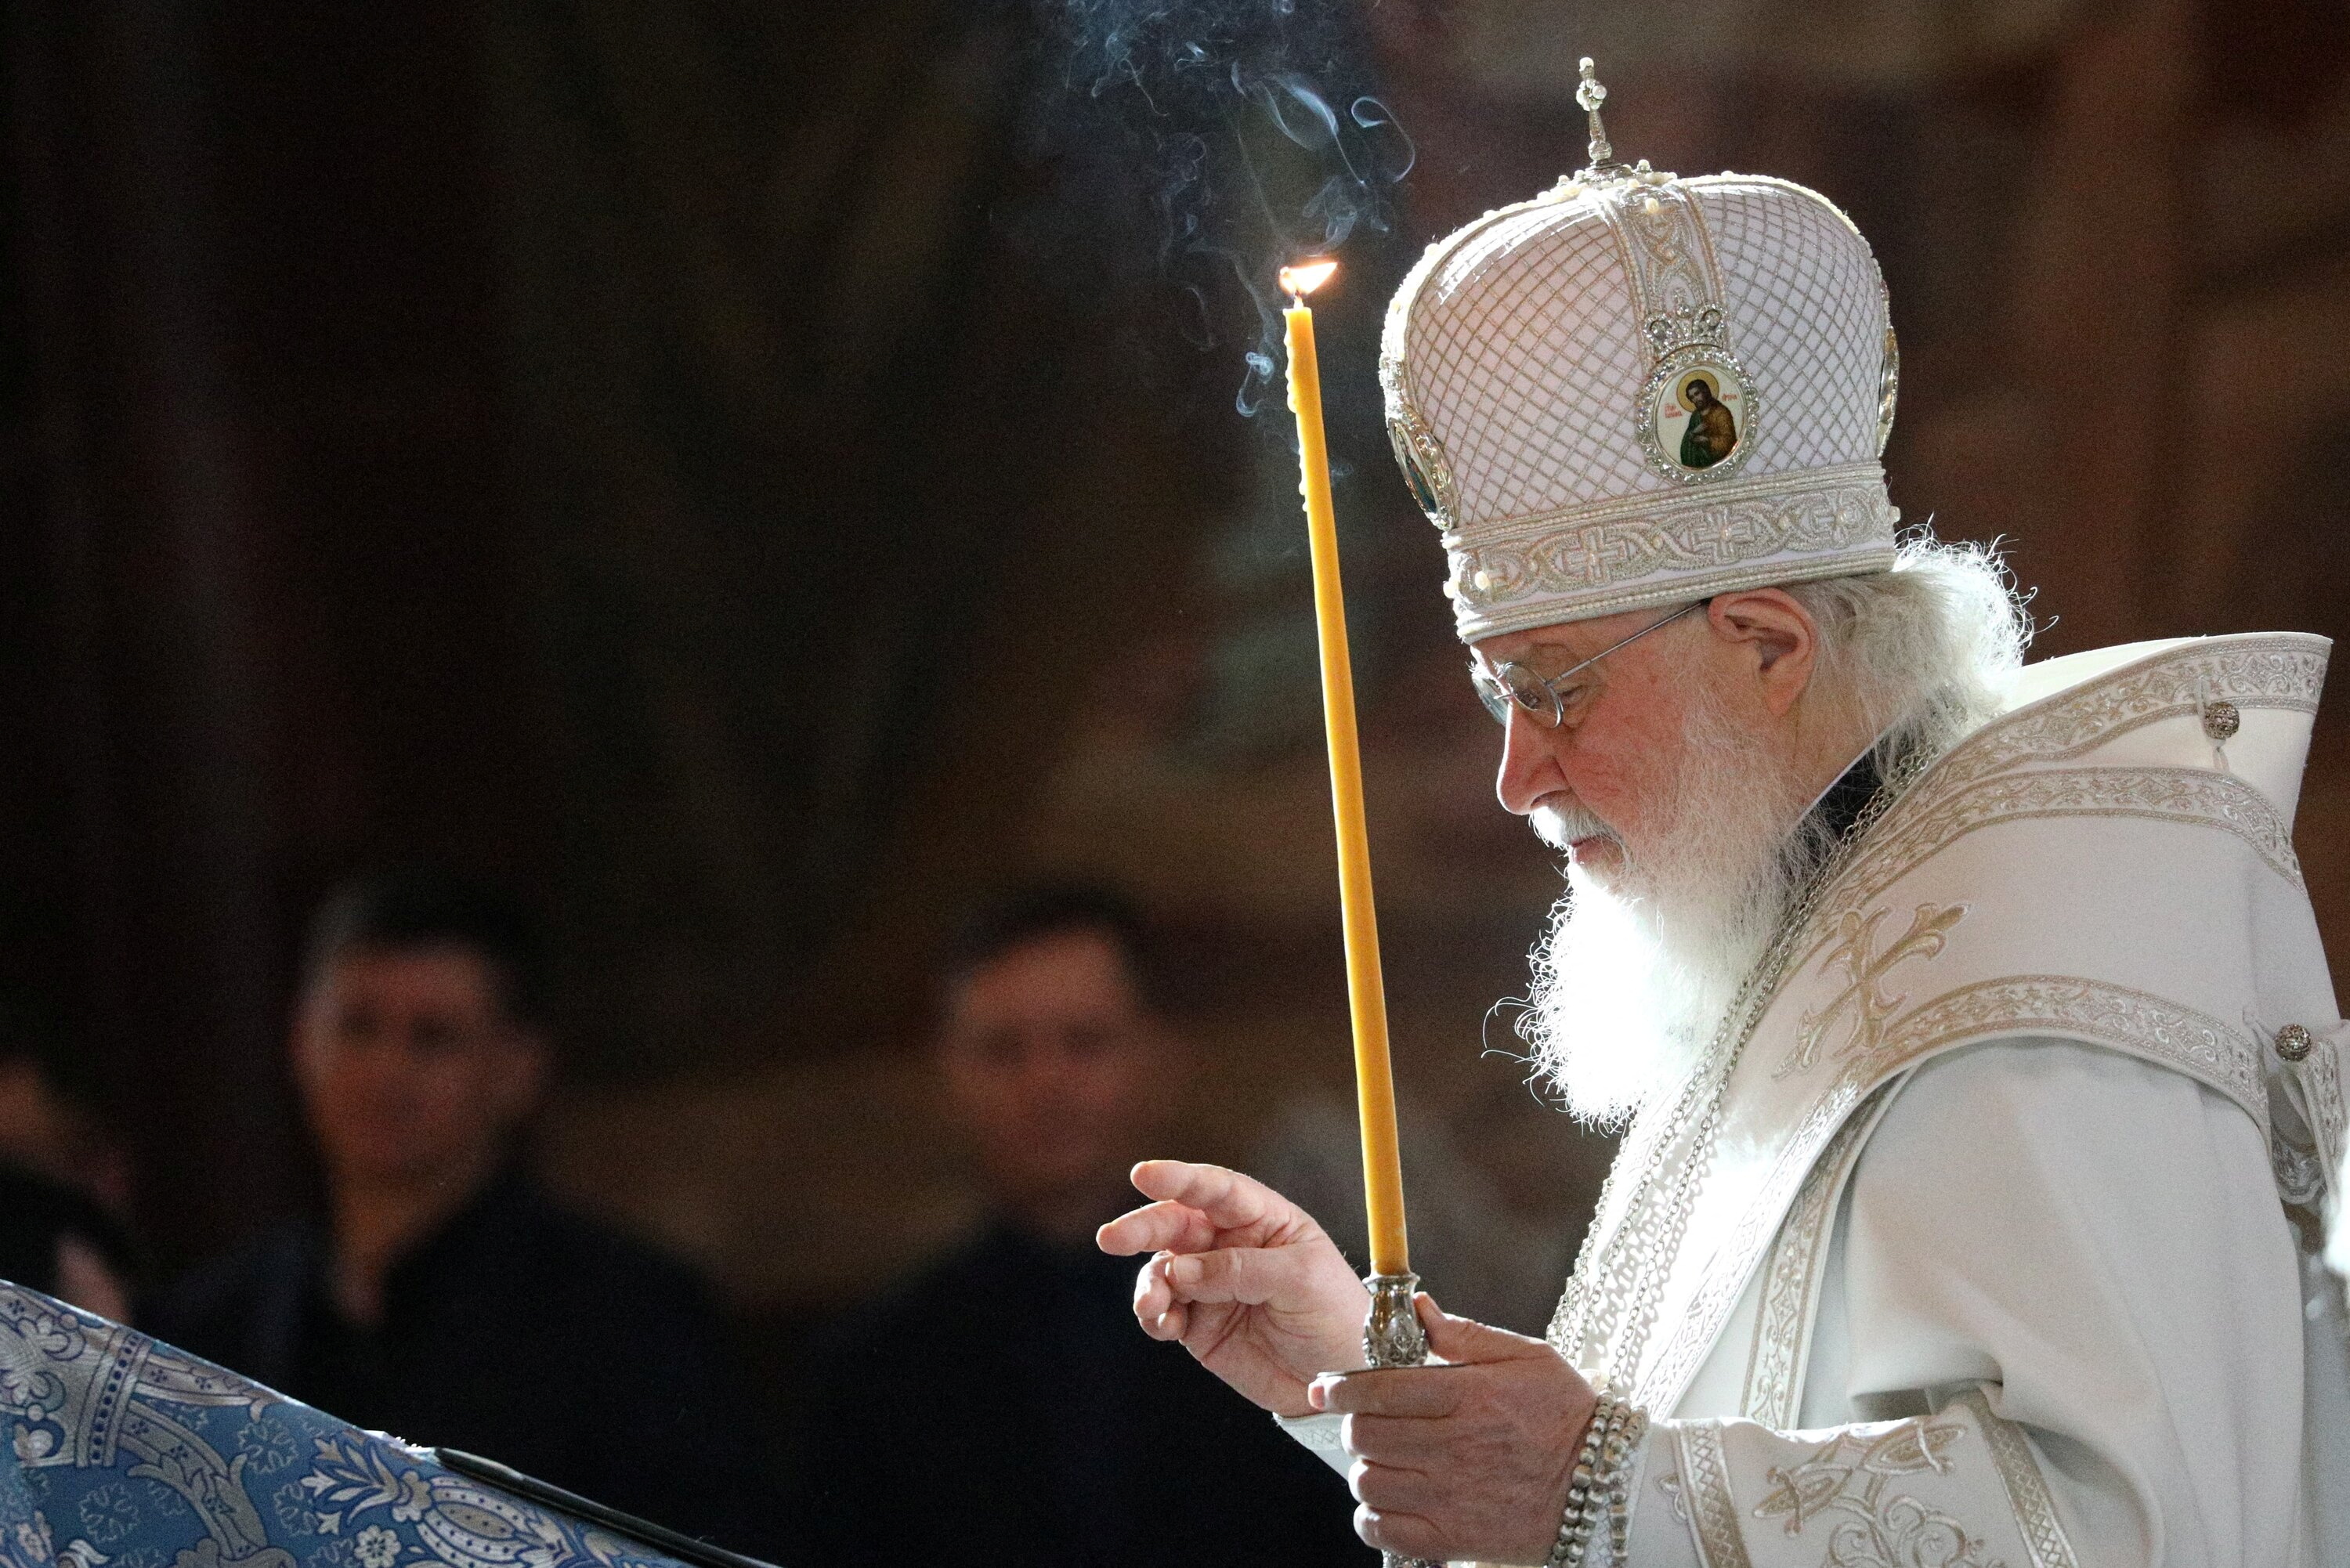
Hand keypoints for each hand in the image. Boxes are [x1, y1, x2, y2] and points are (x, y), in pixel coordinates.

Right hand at [1097, 1160, 1368, 1415]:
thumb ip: (1242, 1269)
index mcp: (1263, 1219)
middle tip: (1112, 1238)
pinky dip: (1154, 1315)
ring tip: (1154, 1306)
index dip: (1180, 1179)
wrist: (1340, 1380)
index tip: (1144, 1175)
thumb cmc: (1336, 1316)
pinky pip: (1162, 1312)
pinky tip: (1164, 1325)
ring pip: (1162, 1269)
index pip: (1217, 1190)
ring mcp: (1211, 1284)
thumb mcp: (1302, 1281)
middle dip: (1143, 1228)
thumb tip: (1181, 1269)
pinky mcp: (1199, 1323)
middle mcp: (1230, 1245)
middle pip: (1177, 1224)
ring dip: (1149, 1283)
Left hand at [1314, 1296, 1596, 1563]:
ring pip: (1369, 1481)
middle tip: (1367, 1422)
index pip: (1380, 1390)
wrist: (1606, 1485)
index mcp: (1468, 1396)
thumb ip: (1465, 1334)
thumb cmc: (1566, 1415)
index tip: (1326, 1388)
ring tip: (1386, 1460)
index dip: (1341, 1388)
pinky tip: (1389, 1501)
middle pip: (1366, 1435)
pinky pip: (1385, 1531)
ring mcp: (1452, 1497)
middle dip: (1354, 1424)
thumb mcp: (1525, 1357)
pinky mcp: (1455, 1538)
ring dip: (1366, 1468)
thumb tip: (1420, 1309)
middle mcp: (1455, 1447)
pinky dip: (1373, 1517)